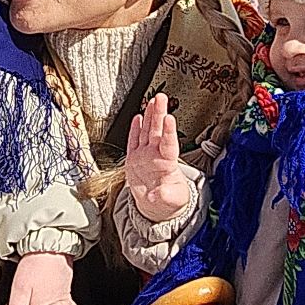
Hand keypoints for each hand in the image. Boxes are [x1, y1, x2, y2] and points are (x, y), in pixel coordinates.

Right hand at [124, 94, 188, 222]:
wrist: (156, 207)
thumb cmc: (168, 202)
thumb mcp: (171, 202)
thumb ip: (165, 197)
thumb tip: (157, 196)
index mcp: (167, 164)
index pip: (169, 144)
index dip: (169, 131)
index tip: (170, 118)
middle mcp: (156, 156)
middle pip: (158, 131)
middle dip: (159, 113)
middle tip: (161, 97)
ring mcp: (146, 155)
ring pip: (147, 131)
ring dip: (150, 116)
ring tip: (152, 100)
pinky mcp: (135, 158)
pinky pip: (134, 141)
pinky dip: (135, 129)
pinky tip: (138, 117)